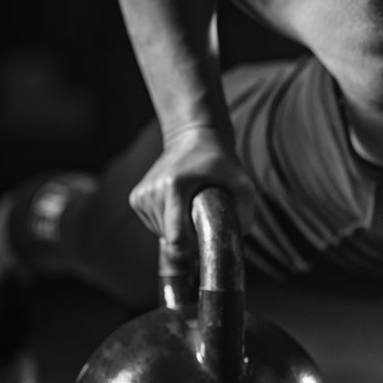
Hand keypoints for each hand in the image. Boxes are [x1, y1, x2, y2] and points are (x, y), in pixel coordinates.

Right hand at [128, 125, 256, 259]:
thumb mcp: (242, 182)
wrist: (192, 138)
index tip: (207, 234)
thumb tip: (238, 237)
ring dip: (179, 229)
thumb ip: (246, 211)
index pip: (176, 236)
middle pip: (171, 238)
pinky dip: (169, 222)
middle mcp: (153, 191)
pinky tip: (179, 206)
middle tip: (204, 218)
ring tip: (191, 208)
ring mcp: (141, 195)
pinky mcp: (136, 198)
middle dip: (190, 237)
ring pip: (162, 234)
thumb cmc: (221, 162)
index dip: (194, 244)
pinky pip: (154, 225)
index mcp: (175, 186)